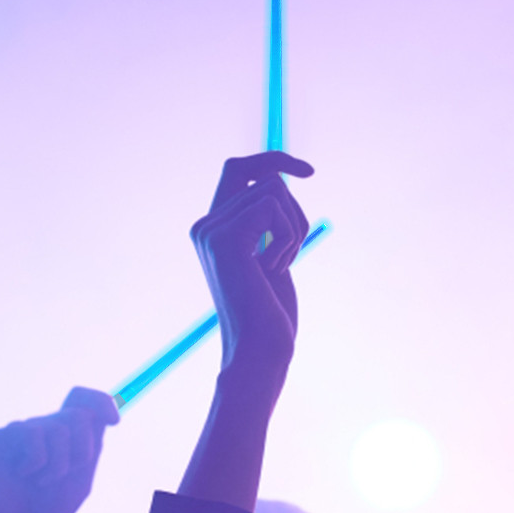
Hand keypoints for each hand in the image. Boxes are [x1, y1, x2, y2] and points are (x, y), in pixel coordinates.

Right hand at [0, 387, 120, 512]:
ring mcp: (23, 430)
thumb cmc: (41, 509)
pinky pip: (34, 436)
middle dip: (82, 452)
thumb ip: (89, 452)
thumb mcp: (77, 484)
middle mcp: (44, 429)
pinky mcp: (3, 435)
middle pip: (80, 415)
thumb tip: (101, 419)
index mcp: (65, 439)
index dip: (102, 402)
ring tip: (39, 482)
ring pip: (60, 428)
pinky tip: (19, 475)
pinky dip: (35, 464)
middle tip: (65, 476)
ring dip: (58, 466)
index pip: (84, 402)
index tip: (114, 421)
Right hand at [188, 152, 312, 398]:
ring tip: (279, 268)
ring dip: (294, 228)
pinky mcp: (224, 237)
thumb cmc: (270, 315)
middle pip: (267, 178)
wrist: (258, 352)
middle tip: (288, 258)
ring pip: (274, 188)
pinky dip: (289, 237)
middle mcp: (204, 225)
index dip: (273, 160)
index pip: (239, 168)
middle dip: (295, 214)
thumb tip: (280, 177)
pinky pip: (274, 207)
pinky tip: (274, 270)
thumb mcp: (272, 257)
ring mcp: (210, 230)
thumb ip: (268, 221)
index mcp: (212, 229)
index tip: (308, 172)